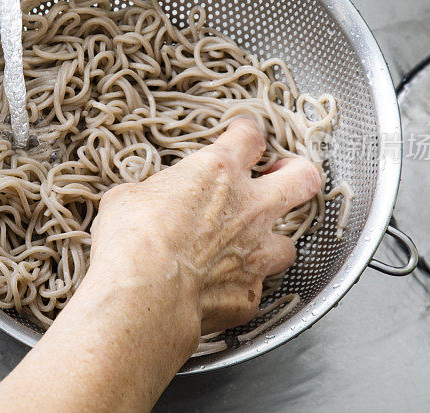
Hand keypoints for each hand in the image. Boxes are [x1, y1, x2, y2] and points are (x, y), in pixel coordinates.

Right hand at [89, 118, 321, 335]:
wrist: (146, 293)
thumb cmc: (132, 238)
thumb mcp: (126, 198)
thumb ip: (149, 194)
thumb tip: (139, 201)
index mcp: (218, 172)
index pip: (249, 138)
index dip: (246, 133)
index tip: (240, 134)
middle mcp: (250, 208)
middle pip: (303, 179)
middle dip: (297, 174)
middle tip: (282, 177)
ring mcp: (256, 254)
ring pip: (288, 244)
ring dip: (272, 243)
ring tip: (253, 247)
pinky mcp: (249, 295)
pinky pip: (254, 289)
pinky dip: (240, 289)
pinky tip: (221, 291)